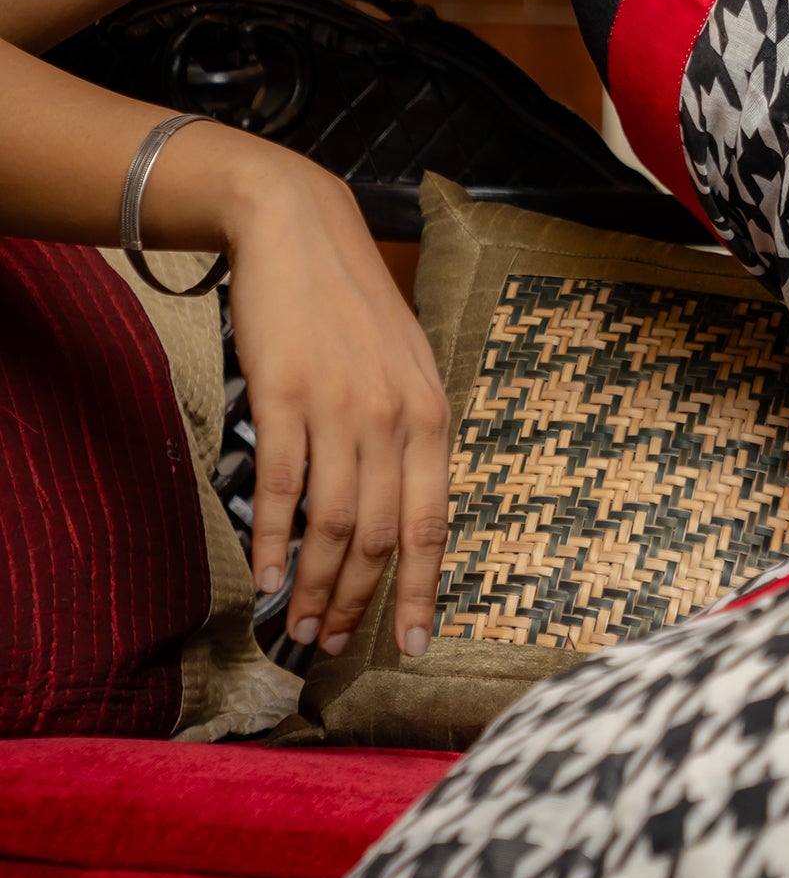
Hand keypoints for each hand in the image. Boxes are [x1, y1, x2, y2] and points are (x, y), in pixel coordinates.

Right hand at [166, 128, 452, 660]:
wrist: (299, 231)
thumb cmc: (350, 305)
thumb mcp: (405, 366)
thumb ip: (407, 434)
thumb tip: (398, 511)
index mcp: (431, 415)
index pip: (432, 524)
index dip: (421, 591)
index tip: (410, 646)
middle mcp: (394, 417)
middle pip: (381, 536)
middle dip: (358, 602)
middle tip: (330, 646)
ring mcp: (339, 408)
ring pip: (334, 524)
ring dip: (315, 586)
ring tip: (296, 626)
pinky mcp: (284, 397)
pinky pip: (284, 488)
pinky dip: (275, 542)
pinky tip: (266, 576)